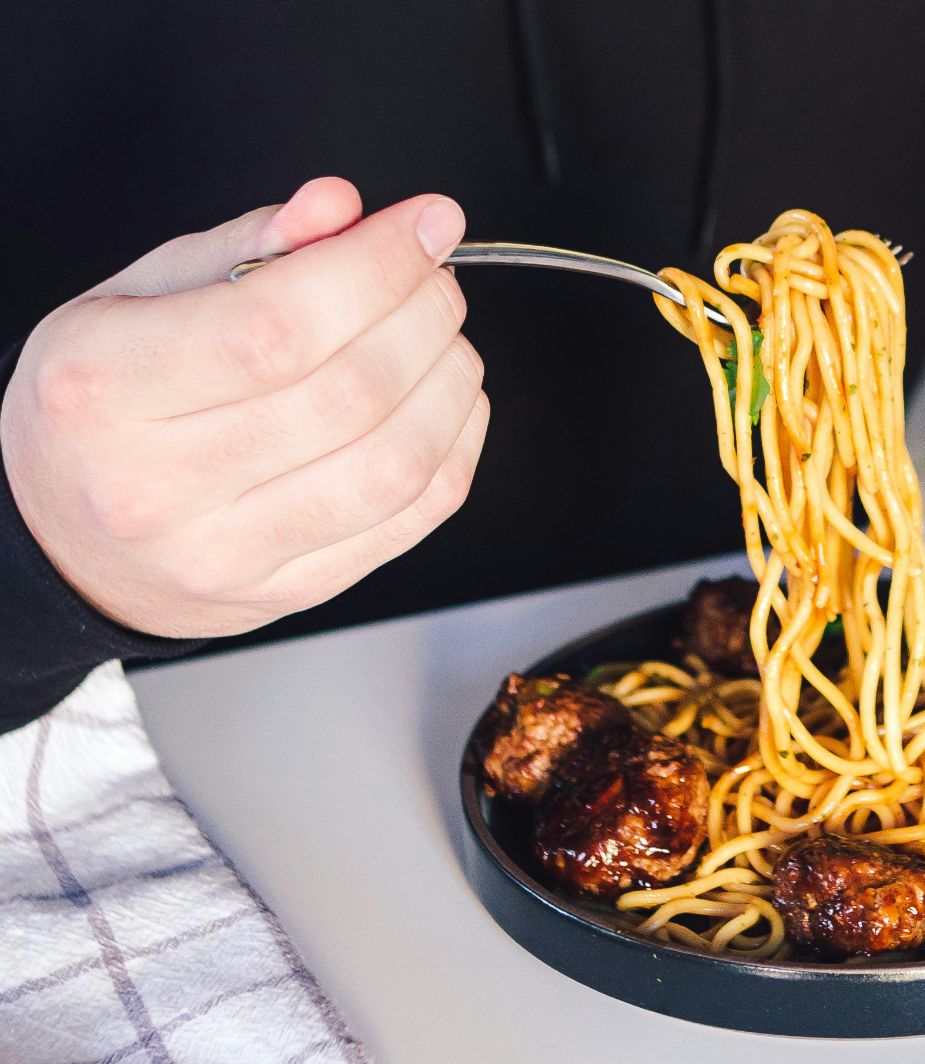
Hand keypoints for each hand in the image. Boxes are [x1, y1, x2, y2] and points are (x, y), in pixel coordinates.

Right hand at [0, 177, 488, 638]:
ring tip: (443, 335)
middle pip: (348, 393)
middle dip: (423, 314)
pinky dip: (455, 442)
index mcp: (104, 389)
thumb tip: (344, 208)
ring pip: (395, 463)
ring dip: (449, 380)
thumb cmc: (104, 403)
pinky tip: (446, 399)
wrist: (67, 540)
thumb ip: (247, 245)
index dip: (376, 267)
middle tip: (436, 277)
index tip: (428, 223)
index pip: (275, 326)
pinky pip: (415, 515)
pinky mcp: (292, 592)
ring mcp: (229, 554)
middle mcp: (159, 485)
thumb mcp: (137, 297)